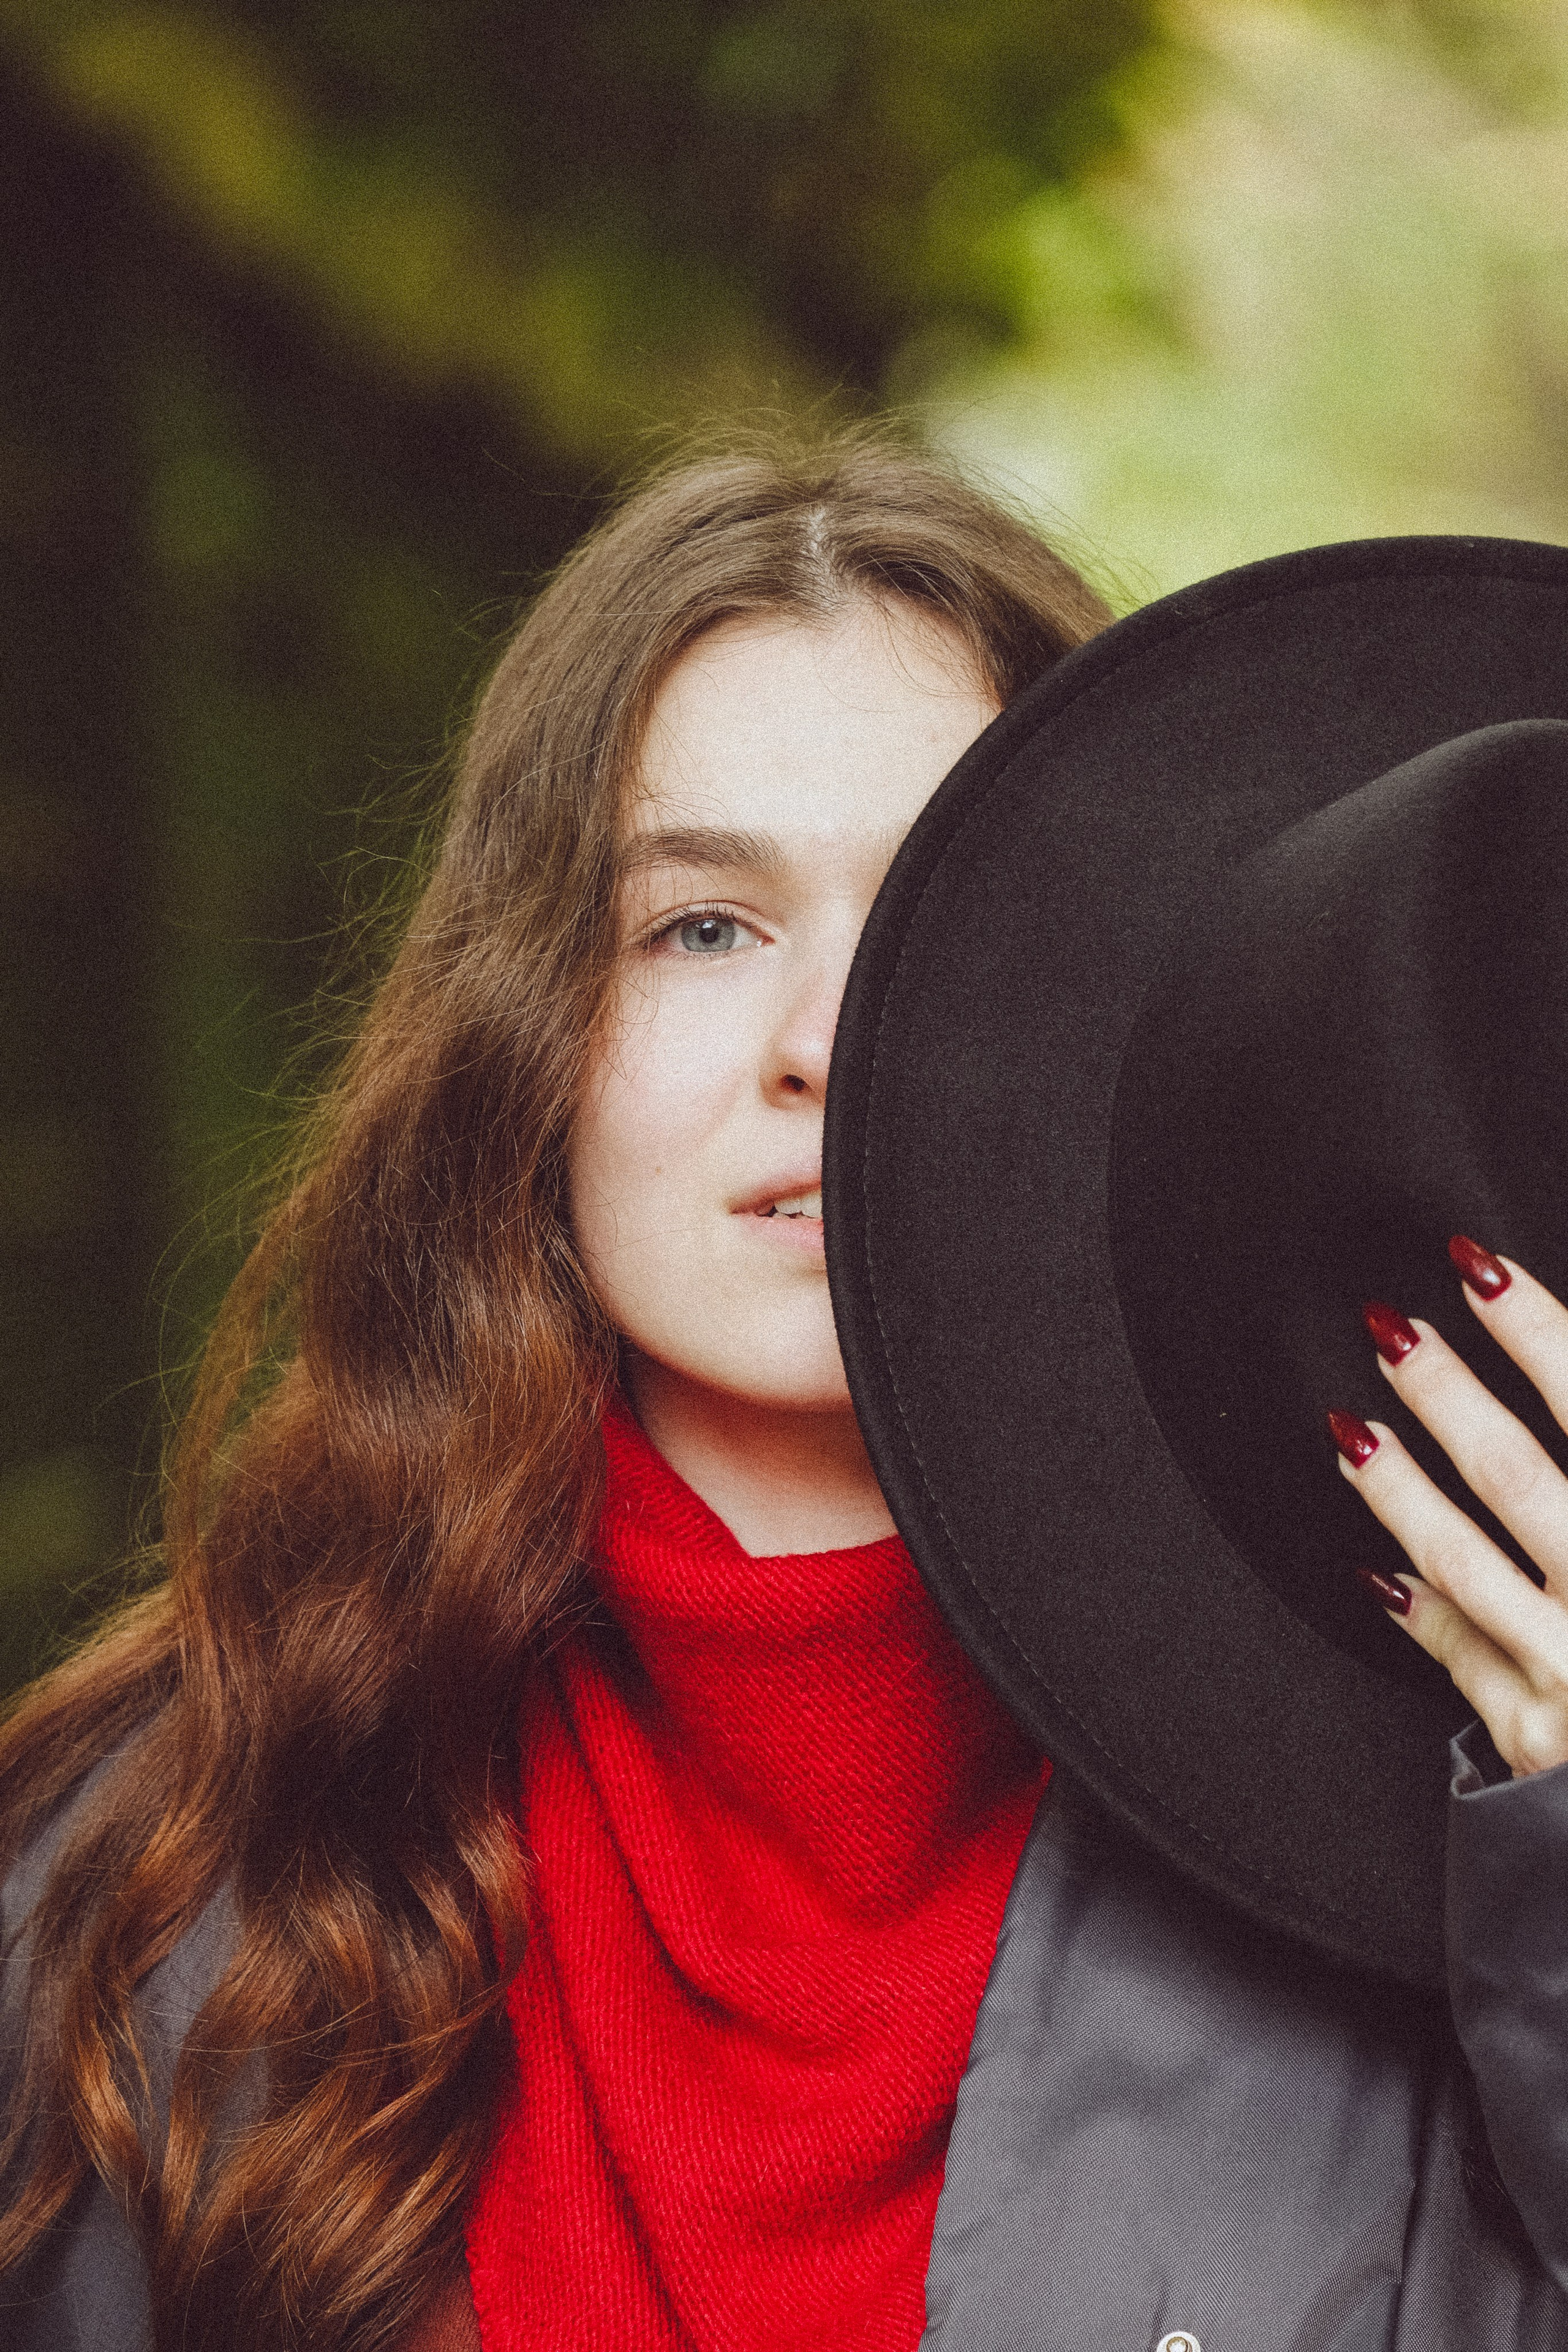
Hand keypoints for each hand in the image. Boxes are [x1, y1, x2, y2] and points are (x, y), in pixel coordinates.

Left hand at [1331, 1239, 1567, 1778]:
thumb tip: (1559, 1360)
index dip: (1541, 1333)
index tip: (1481, 1270)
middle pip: (1519, 1478)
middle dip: (1449, 1394)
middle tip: (1394, 1325)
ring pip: (1466, 1563)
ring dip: (1401, 1488)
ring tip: (1354, 1427)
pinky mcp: (1540, 1741)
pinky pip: (1463, 1662)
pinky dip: (1419, 1610)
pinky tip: (1377, 1567)